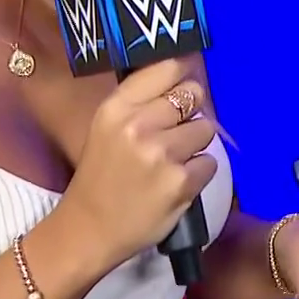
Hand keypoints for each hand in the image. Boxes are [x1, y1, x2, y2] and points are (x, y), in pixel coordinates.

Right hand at [56, 57, 217, 271]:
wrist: (89, 229)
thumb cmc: (101, 176)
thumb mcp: (107, 128)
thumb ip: (140, 103)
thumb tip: (182, 77)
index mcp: (116, 108)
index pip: (166, 69)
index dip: (182, 75)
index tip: (184, 82)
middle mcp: (138, 125)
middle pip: (193, 95)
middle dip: (191, 111)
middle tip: (177, 131)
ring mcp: (162, 154)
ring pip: (206, 128)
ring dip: (196, 144)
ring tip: (174, 160)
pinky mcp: (181, 182)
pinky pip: (209, 163)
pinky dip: (199, 173)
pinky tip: (177, 182)